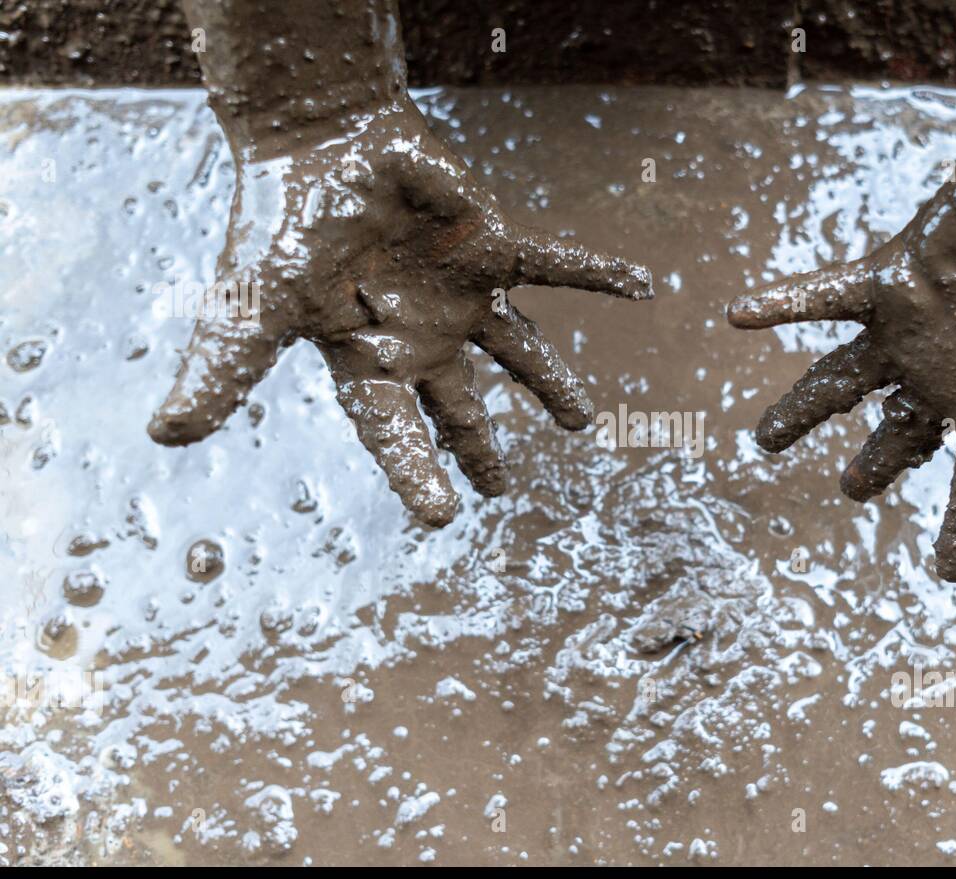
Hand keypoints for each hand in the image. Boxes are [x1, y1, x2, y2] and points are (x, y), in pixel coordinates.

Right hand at [150, 99, 650, 525]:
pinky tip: (643, 287)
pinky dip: (597, 275)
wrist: (318, 139)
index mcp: (370, 358)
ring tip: (580, 421)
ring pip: (517, 350)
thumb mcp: (255, 304)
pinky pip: (555, 266)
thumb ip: (227, 369)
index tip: (444, 517)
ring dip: (551, 383)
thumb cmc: (283, 221)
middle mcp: (422, 336)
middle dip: (480, 450)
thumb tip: (166, 436)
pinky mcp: (494, 247)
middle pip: (460, 408)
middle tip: (498, 491)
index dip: (417, 472)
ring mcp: (462, 295)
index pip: (395, 430)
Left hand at [727, 124, 955, 581]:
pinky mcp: (890, 279)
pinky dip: (783, 304)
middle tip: (849, 492)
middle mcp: (949, 376)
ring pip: (844, 381)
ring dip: (802, 409)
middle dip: (872, 465)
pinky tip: (737, 314)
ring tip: (760, 439)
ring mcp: (914, 331)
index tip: (942, 574)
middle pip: (900, 438)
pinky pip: (823, 297)